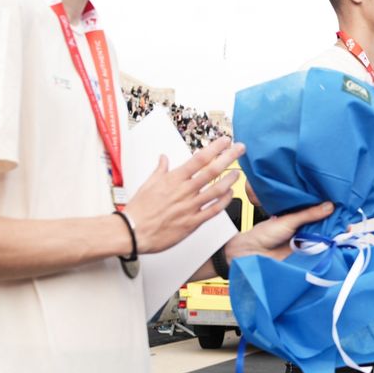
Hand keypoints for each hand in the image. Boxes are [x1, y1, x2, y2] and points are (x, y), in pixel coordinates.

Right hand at [124, 137, 244, 254]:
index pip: (199, 159)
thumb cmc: (139, 210)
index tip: (225, 140)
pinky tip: (230, 195)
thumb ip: (160, 170)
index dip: (215, 148)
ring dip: (230, 180)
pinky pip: (213, 210)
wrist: (133, 232)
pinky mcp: (192, 222)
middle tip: (240, 149)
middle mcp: (184, 191)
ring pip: (216, 190)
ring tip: (238, 173)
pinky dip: (224, 202)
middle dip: (229, 157)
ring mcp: (190, 206)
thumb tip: (163, 158)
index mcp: (174, 179)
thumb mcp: (148, 184)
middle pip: (212, 170)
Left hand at [224, 201, 335, 260]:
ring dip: (333, 236)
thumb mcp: (289, 220)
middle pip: (325, 225)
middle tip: (347, 223)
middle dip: (336, 224)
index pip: (320, 211)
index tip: (345, 209)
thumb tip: (330, 206)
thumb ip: (309, 214)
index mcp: (300, 215)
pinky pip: (320, 251)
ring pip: (325, 238)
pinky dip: (328, 248)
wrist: (253, 253)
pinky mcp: (306, 254)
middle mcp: (305, 227)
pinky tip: (336, 245)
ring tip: (345, 232)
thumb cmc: (265, 233)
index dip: (332, 210)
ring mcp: (306, 241)